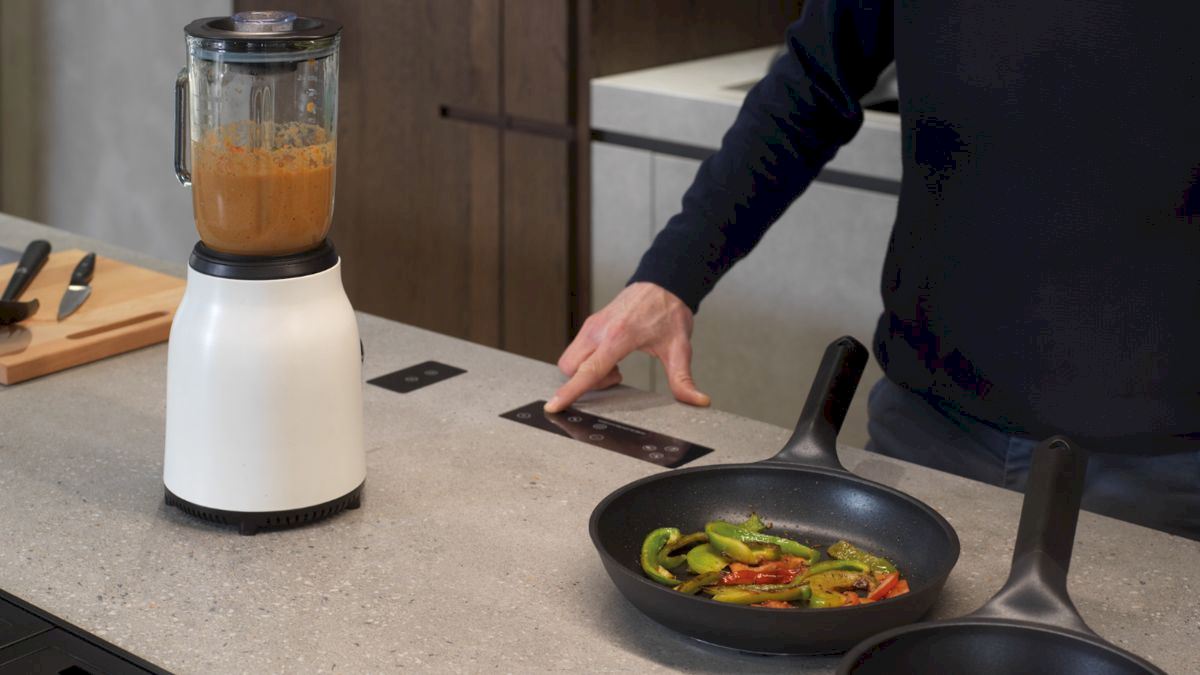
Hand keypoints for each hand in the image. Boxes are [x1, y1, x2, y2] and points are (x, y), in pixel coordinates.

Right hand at [545, 282, 710, 412]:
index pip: (588, 371)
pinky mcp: (590, 325)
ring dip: (586, 372)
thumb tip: (699, 401)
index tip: (554, 405)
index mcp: (618, 337)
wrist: (662, 284)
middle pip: (570, 368)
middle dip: (586, 382)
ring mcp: (591, 326)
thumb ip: (684, 379)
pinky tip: (611, 358)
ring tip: (615, 367)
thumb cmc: (669, 313)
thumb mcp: (680, 349)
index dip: (570, 391)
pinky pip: (576, 350)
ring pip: (570, 359)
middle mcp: (599, 331)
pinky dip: (588, 361)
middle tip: (616, 376)